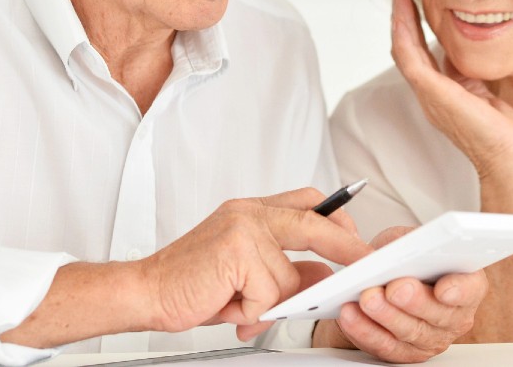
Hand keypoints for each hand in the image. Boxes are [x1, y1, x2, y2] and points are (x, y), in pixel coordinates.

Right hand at [141, 187, 373, 339]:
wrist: (145, 291)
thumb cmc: (191, 282)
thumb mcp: (247, 274)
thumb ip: (285, 269)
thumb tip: (321, 275)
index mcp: (251, 211)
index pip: (306, 201)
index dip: (336, 216)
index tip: (355, 235)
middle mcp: (249, 213)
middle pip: (314, 222)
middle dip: (346, 245)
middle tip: (366, 261)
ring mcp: (244, 229)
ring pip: (289, 277)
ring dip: (268, 303)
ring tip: (238, 305)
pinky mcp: (237, 253)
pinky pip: (268, 294)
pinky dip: (251, 312)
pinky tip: (228, 306)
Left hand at [313, 226, 487, 362]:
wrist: (382, 279)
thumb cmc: (402, 257)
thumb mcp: (406, 238)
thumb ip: (407, 243)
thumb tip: (396, 250)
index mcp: (465, 282)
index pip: (471, 288)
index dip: (459, 290)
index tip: (443, 288)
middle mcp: (454, 316)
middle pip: (438, 314)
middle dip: (414, 301)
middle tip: (395, 289)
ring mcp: (431, 338)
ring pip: (410, 332)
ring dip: (385, 316)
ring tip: (367, 299)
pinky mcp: (405, 353)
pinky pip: (385, 347)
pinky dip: (365, 331)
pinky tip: (351, 316)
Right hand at [390, 0, 512, 182]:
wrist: (508, 158)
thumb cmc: (504, 132)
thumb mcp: (484, 91)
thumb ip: (470, 73)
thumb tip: (465, 53)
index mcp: (441, 93)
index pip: (420, 55)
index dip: (413, 28)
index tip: (413, 2)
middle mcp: (429, 94)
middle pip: (406, 50)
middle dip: (401, 19)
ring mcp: (428, 95)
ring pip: (404, 51)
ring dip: (399, 20)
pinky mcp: (433, 94)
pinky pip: (411, 59)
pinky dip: (405, 34)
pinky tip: (405, 13)